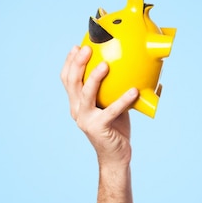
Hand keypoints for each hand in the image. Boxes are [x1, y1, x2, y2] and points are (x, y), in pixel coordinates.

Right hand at [60, 45, 139, 166]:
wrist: (116, 156)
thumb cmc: (116, 129)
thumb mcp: (113, 106)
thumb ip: (114, 90)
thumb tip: (134, 69)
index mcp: (77, 104)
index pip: (67, 80)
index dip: (69, 62)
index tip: (76, 46)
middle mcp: (77, 111)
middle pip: (72, 83)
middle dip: (77, 63)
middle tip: (87, 48)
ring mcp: (86, 120)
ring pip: (86, 94)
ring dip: (94, 78)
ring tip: (105, 64)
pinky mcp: (98, 128)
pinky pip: (112, 111)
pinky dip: (123, 99)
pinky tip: (134, 90)